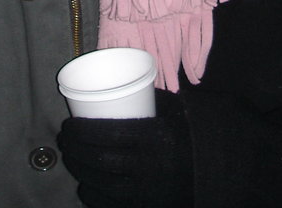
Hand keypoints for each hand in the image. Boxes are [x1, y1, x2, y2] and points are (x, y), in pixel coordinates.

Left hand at [58, 89, 192, 207]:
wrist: (216, 172)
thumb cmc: (191, 134)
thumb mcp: (175, 111)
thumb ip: (149, 99)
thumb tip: (117, 86)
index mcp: (156, 138)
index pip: (107, 134)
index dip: (80, 131)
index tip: (68, 125)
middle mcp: (149, 167)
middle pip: (99, 160)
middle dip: (74, 150)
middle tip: (64, 139)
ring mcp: (147, 193)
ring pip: (100, 184)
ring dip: (79, 170)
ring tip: (70, 157)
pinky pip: (109, 206)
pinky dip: (92, 196)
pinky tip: (86, 184)